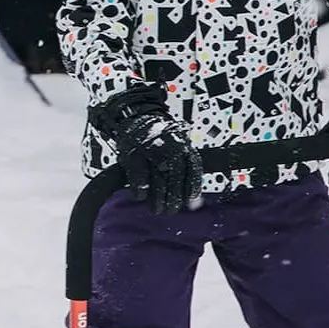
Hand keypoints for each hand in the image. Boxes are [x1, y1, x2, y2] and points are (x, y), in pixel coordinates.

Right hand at [90, 83, 202, 214]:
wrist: (135, 117)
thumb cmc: (159, 139)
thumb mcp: (178, 148)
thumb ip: (186, 172)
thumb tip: (195, 205)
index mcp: (183, 146)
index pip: (192, 170)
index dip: (191, 189)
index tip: (190, 203)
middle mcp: (169, 147)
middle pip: (174, 179)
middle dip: (173, 199)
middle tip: (170, 210)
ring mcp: (151, 150)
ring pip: (157, 181)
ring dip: (158, 199)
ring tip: (157, 210)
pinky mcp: (133, 154)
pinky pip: (139, 177)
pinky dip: (141, 190)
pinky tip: (141, 196)